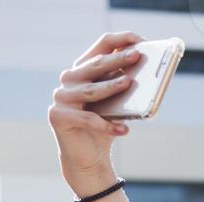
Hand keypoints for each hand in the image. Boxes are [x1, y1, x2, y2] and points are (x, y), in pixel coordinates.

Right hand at [48, 32, 144, 193]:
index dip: (120, 40)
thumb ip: (123, 86)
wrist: (87, 158)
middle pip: (95, 65)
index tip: (140, 40)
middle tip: (137, 56)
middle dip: (117, 59)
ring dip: (111, 86)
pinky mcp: (57, 116)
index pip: (100, 46)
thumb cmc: (104, 126)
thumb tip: (146, 72)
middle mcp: (69, 79)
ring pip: (91, 90)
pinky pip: (88, 119)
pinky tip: (125, 130)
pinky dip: (108, 125)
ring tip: (129, 83)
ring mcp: (61, 97)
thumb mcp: (116, 104)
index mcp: (84, 69)